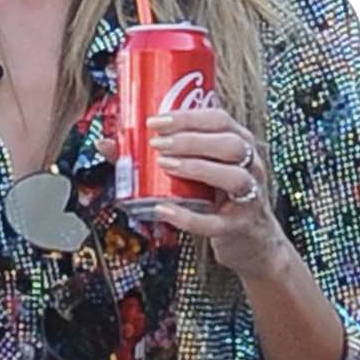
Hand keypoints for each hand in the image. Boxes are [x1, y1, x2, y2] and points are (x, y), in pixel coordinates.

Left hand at [134, 97, 287, 280]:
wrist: (251, 244)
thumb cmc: (218, 200)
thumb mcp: (196, 173)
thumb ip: (158, 156)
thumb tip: (107, 143)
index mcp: (240, 144)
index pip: (220, 119)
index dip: (188, 116)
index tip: (155, 120)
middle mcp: (251, 167)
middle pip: (229, 144)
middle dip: (190, 139)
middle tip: (156, 143)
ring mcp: (249, 198)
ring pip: (233, 176)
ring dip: (197, 167)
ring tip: (164, 165)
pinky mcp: (238, 228)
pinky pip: (214, 223)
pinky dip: (187, 217)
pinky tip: (163, 209)